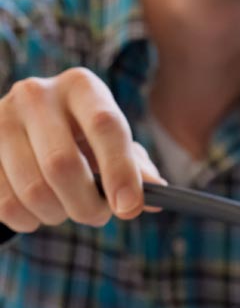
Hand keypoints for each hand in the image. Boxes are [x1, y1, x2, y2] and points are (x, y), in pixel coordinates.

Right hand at [0, 67, 163, 231]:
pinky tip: (36, 210)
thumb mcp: (112, 145)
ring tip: (64, 208)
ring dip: (57, 215)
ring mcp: (0, 119)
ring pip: (33, 190)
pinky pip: (7, 204)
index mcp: (80, 86)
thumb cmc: (82, 140)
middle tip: (97, 216)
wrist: (25, 131)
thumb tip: (156, 192)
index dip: (119, 171)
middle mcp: (36, 94)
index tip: (128, 208)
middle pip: (62, 164)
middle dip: (86, 205)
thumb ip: (136, 168)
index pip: (104, 125)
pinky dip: (28, 221)